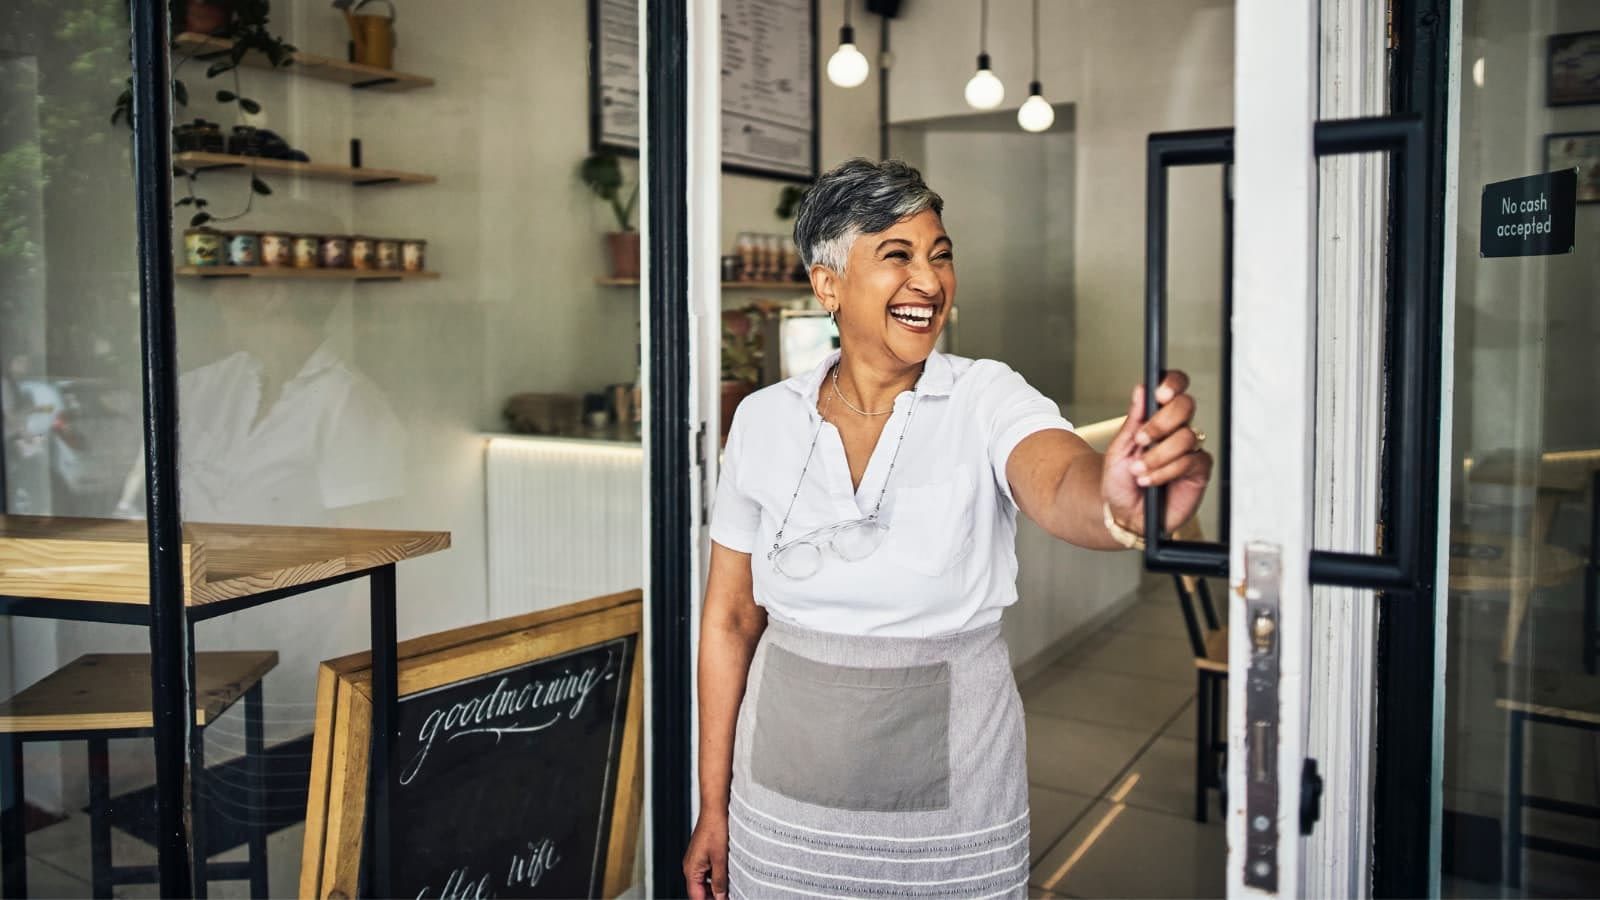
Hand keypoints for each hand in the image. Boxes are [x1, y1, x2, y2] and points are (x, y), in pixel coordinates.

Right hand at [683, 813, 729, 899]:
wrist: (715, 808)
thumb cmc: (715, 827)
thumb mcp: (721, 859)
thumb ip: (719, 880)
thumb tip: (720, 897)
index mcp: (691, 869)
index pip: (696, 896)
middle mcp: (691, 865)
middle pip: (699, 890)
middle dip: (712, 896)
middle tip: (728, 896)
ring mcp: (696, 859)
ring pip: (704, 881)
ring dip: (715, 886)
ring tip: (730, 888)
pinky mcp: (702, 853)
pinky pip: (707, 870)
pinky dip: (715, 876)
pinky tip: (728, 874)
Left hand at [1101, 371, 1213, 536]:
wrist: (1122, 513)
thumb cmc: (1120, 481)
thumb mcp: (1119, 448)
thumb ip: (1133, 420)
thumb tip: (1141, 390)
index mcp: (1157, 418)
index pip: (1174, 389)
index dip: (1172, 384)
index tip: (1159, 393)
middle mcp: (1176, 431)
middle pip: (1186, 406)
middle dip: (1162, 421)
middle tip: (1142, 439)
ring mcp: (1189, 450)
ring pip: (1187, 436)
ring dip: (1158, 455)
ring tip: (1139, 469)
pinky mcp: (1198, 471)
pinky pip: (1191, 461)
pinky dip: (1167, 471)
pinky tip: (1150, 480)